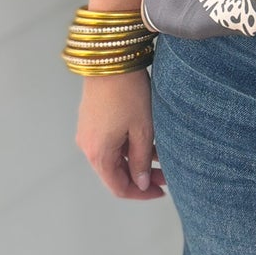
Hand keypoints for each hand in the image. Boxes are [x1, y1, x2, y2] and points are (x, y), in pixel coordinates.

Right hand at [76, 68, 166, 198]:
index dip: (141, 194)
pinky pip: (110, 143)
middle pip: (115, 174)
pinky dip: (128, 147)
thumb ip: (141, 160)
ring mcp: (88, 133)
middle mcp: (88, 147)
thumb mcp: (142, 130)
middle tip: (167, 175)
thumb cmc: (128, 94)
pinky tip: (149, 141)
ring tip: (163, 156)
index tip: (161, 191)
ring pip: (115, 158)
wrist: (110, 60)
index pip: (118, 187)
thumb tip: (141, 183)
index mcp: (99, 154)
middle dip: (142, 177)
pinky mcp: (92, 121)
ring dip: (137, 161)